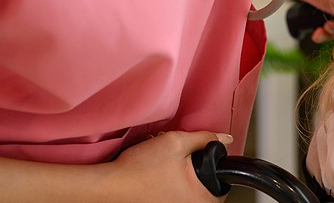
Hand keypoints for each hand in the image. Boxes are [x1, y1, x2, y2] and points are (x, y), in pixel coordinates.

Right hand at [108, 131, 232, 201]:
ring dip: (184, 184)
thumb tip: (225, 138)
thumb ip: (205, 138)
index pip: (223, 186)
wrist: (108, 185)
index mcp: (200, 199)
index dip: (216, 170)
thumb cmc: (138, 169)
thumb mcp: (177, 142)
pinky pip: (173, 199)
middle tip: (184, 165)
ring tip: (169, 173)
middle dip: (199, 176)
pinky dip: (170, 191)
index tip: (205, 162)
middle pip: (207, 192)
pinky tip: (159, 182)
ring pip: (189, 196)